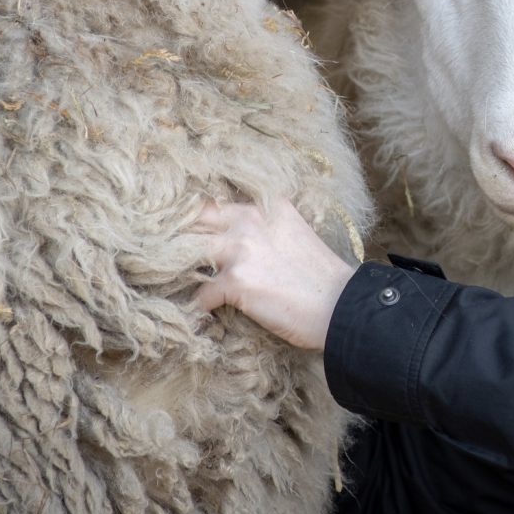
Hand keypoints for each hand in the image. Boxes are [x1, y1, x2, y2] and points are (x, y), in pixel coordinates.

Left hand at [193, 197, 355, 350]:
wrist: (341, 306)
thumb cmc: (322, 276)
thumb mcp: (295, 233)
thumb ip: (265, 226)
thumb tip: (235, 238)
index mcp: (267, 206)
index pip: (217, 199)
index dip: (199, 214)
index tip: (188, 227)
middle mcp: (250, 220)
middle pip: (196, 218)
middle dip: (180, 235)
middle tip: (172, 254)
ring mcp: (240, 250)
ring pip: (188, 253)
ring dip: (183, 271)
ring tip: (179, 285)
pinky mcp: (235, 282)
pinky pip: (200, 295)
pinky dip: (199, 308)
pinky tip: (203, 315)